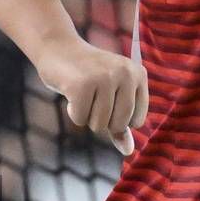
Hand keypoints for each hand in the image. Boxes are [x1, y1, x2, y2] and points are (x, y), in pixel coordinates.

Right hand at [33, 33, 148, 154]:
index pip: (137, 121)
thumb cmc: (90, 76)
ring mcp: (104, 77)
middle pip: (118, 125)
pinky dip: (72, 111)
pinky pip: (79, 119)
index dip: (119, 119)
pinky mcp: (82, 84)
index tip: (108, 98)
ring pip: (98, 124)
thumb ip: (122, 124)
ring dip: (86, 115)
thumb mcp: (112, 96)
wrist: (60, 48)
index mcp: (139, 74)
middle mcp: (126, 73)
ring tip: (83, 91)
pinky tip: (71, 91)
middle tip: (93, 94)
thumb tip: (128, 151)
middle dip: (101, 119)